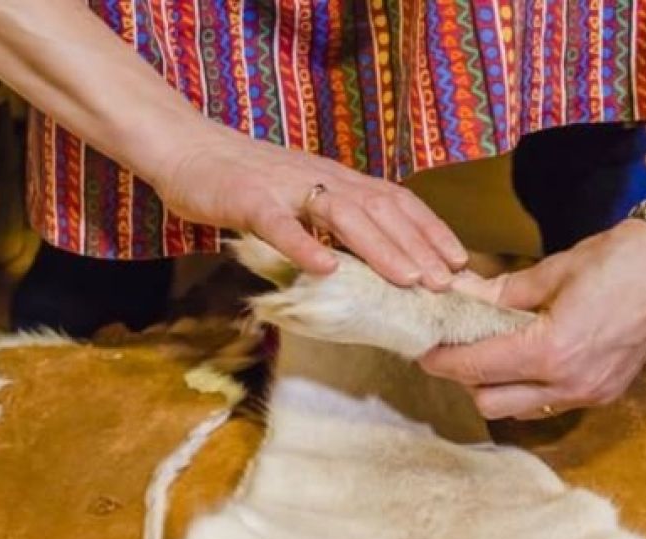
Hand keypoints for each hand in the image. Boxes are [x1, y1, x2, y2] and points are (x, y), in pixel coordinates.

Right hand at [154, 121, 466, 288]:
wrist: (187, 149)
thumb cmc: (248, 182)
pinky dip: (305, 246)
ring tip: (409, 280)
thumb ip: (334, 225)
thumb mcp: (302, 199)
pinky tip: (326, 271)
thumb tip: (372, 261)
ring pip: (344, 216)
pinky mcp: (249, 200)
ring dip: (380, 249)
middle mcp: (322, 179)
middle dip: (418, 246)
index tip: (458, 260)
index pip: (396, 201)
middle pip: (380, 209)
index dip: (430, 228)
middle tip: (446, 283)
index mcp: (337, 180)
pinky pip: (281, 225)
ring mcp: (287, 188)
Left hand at [420, 219, 645, 418]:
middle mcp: (569, 383)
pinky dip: (529, 389)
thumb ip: (501, 295)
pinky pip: (548, 404)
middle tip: (457, 349)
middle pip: (489, 402)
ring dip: (497, 388)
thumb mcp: (551, 271)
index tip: (423, 351)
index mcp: (551, 351)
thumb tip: (460, 297)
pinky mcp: (605, 394)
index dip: (443, 360)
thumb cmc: (616, 259)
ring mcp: (590, 394)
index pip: (477, 367)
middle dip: (467, 378)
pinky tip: (528, 361)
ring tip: (492, 354)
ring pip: (518, 410)